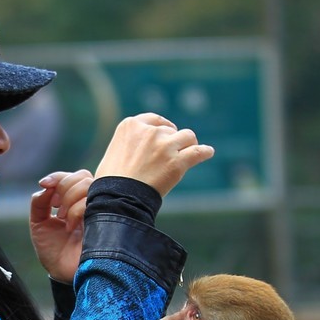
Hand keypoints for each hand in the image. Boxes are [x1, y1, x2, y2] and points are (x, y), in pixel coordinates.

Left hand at [29, 169, 92, 283]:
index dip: (58, 177)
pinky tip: (70, 226)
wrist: (62, 273)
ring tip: (63, 219)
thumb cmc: (53, 251)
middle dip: (64, 188)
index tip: (44, 184)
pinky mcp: (105, 221)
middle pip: (83, 177)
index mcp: (75, 201)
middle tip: (56, 208)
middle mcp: (89, 204)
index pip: (72, 177)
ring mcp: (99, 211)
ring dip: (70, 199)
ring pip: (89, 186)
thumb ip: (39, 203)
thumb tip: (45, 186)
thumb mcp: (38, 224)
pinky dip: (77, 209)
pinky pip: (93, 202)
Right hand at [95, 112, 214, 196]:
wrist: (118, 200)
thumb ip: (127, 143)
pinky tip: (208, 153)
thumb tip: (135, 149)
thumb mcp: (112, 153)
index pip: (154, 120)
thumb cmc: (111, 183)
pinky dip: (204, 152)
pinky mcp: (177, 163)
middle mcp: (149, 132)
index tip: (166, 133)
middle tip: (170, 155)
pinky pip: (198, 152)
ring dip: (188, 144)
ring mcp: (165, 146)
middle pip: (170, 130)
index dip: (162, 127)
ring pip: (187, 137)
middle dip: (171, 141)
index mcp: (131, 126)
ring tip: (189, 152)